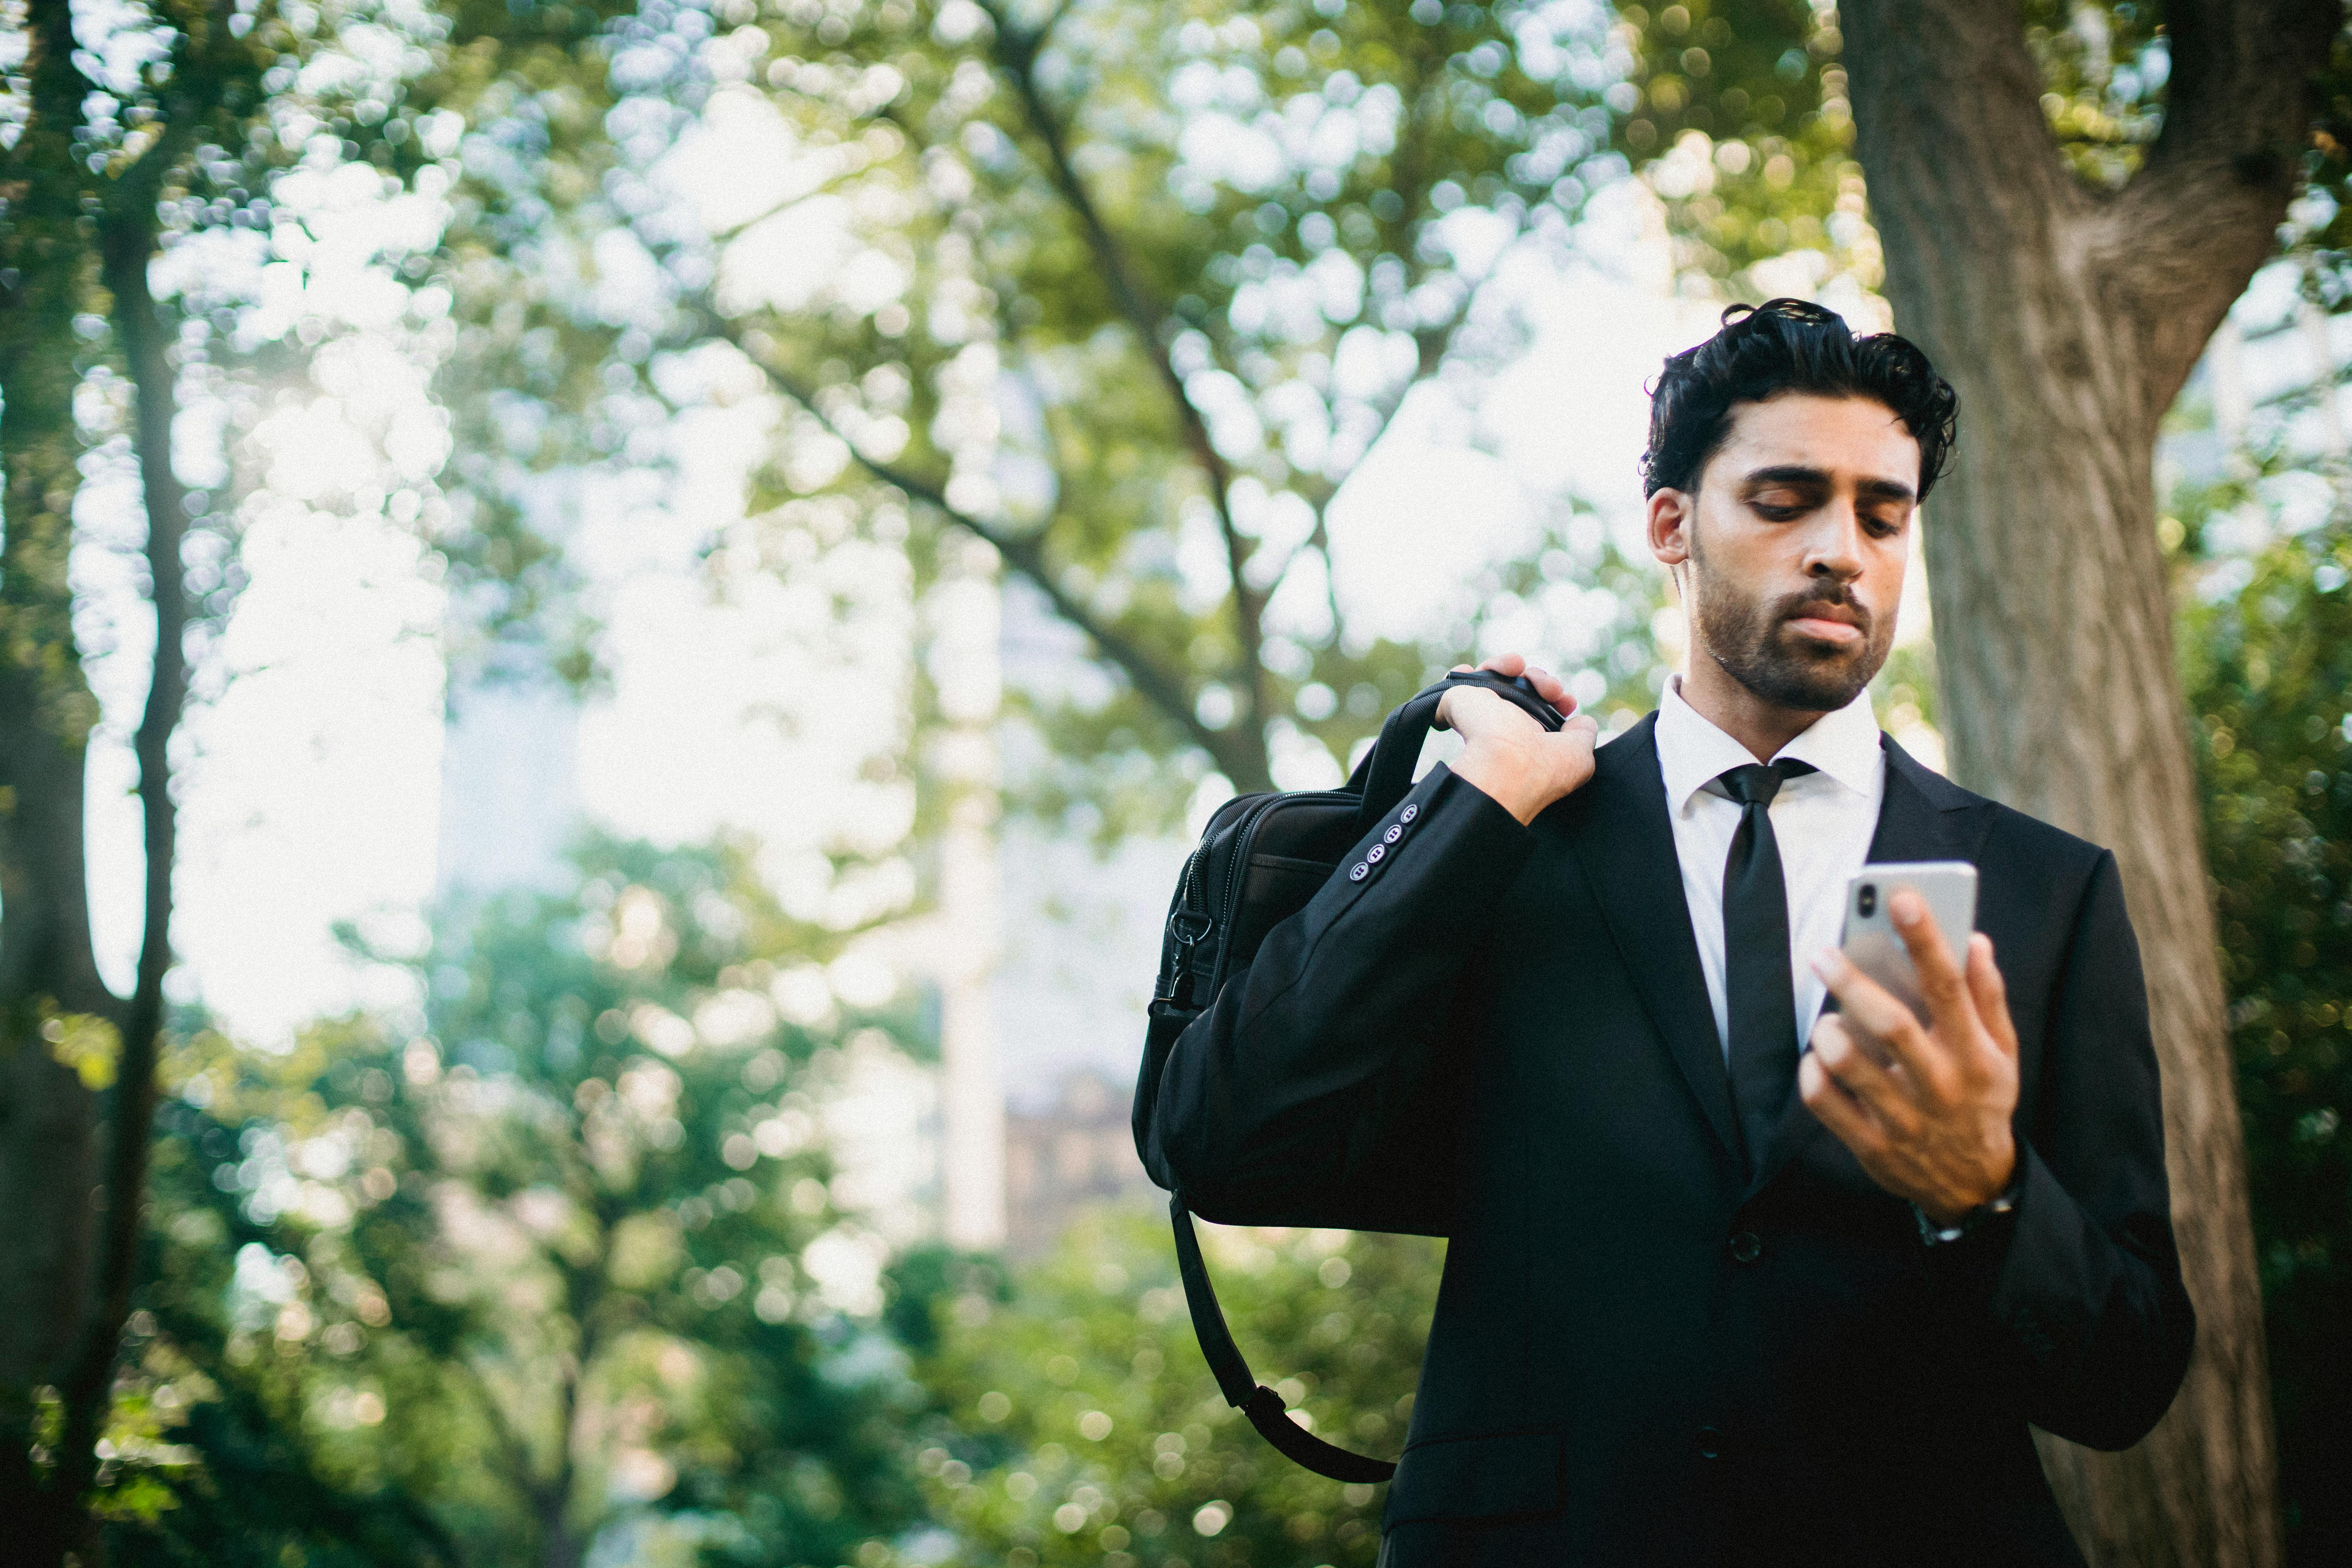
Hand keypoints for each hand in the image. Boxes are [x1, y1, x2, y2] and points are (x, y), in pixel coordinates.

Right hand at [1437, 653, 1600, 825]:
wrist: (1504, 767)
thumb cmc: (1542, 768)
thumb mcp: (1579, 755)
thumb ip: (1582, 734)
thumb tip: (1581, 720)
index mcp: (1528, 741)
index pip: (1539, 711)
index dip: (1555, 698)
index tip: (1567, 700)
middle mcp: (1503, 729)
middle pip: (1519, 690)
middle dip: (1539, 678)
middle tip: (1549, 689)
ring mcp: (1479, 715)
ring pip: (1492, 678)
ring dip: (1510, 665)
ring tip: (1517, 668)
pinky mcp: (1458, 701)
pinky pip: (1461, 678)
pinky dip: (1474, 670)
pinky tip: (1490, 670)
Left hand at [1801, 890, 2020, 1223]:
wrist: (1976, 1185)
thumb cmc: (1982, 1101)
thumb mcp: (2003, 1053)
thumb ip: (1988, 996)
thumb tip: (1975, 940)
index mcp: (1975, 1054)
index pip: (1949, 987)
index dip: (1925, 940)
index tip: (1901, 899)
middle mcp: (1940, 1085)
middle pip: (1892, 1025)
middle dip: (1854, 983)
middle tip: (1824, 954)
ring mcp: (1905, 1119)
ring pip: (1851, 1066)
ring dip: (1830, 1033)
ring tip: (1828, 1019)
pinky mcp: (1873, 1146)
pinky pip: (1826, 1104)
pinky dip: (1812, 1074)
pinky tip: (1817, 1059)